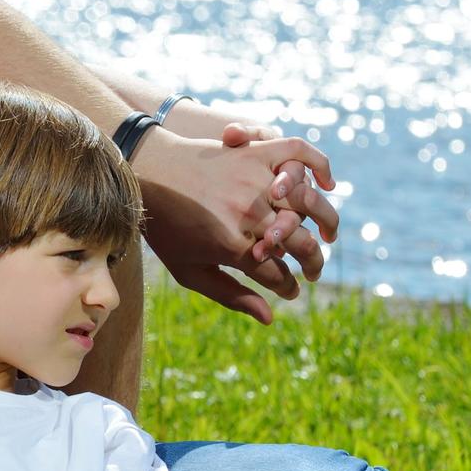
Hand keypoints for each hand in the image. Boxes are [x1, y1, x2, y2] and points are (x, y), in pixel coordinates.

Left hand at [136, 127, 334, 324]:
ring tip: (327, 237)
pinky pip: (297, 152)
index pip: (279, 276)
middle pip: (303, 244)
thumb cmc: (165, 228)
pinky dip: (319, 163)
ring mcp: (254, 180)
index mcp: (233, 247)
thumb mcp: (189, 271)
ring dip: (326, 223)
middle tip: (311, 272)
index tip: (290, 291)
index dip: (289, 288)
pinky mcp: (253, 151)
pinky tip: (326, 182)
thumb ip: (231, 295)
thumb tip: (271, 318)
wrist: (143, 174)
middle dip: (313, 264)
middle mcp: (248, 215)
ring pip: (309, 203)